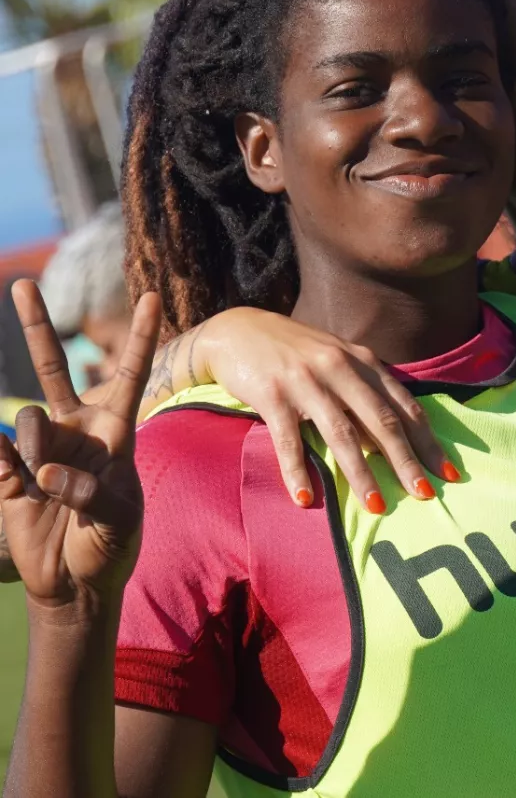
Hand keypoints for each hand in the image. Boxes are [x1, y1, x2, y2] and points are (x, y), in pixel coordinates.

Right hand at [0, 282, 158, 614]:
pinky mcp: (8, 471)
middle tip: (23, 283)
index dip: (139, 336)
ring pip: (28, 419)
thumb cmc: (112, 543)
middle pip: (54, 369)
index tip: (152, 295)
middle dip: (38, 326)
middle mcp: (76, 429)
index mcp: (115, 431)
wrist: (75, 580)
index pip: (129, 374)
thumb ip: (92, 490)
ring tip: (48, 487)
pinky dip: (6, 466)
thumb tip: (49, 471)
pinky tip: (20, 485)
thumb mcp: (119, 517)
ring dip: (39, 453)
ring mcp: (39, 448)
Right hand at [168, 309, 448, 508]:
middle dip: (406, 461)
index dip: (428, 440)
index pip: (405, 407)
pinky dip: (298, 472)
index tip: (447, 471)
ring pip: (342, 434)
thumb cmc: (297, 352)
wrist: (238, 330)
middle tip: (424, 494)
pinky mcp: (272, 395)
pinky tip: (307, 499)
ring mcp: (306, 382)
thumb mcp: (340, 360)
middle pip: (382, 423)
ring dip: (361, 474)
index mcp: (364, 362)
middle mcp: (340, 369)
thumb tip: (400, 432)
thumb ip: (368, 389)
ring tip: (376, 506)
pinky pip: (289, 440)